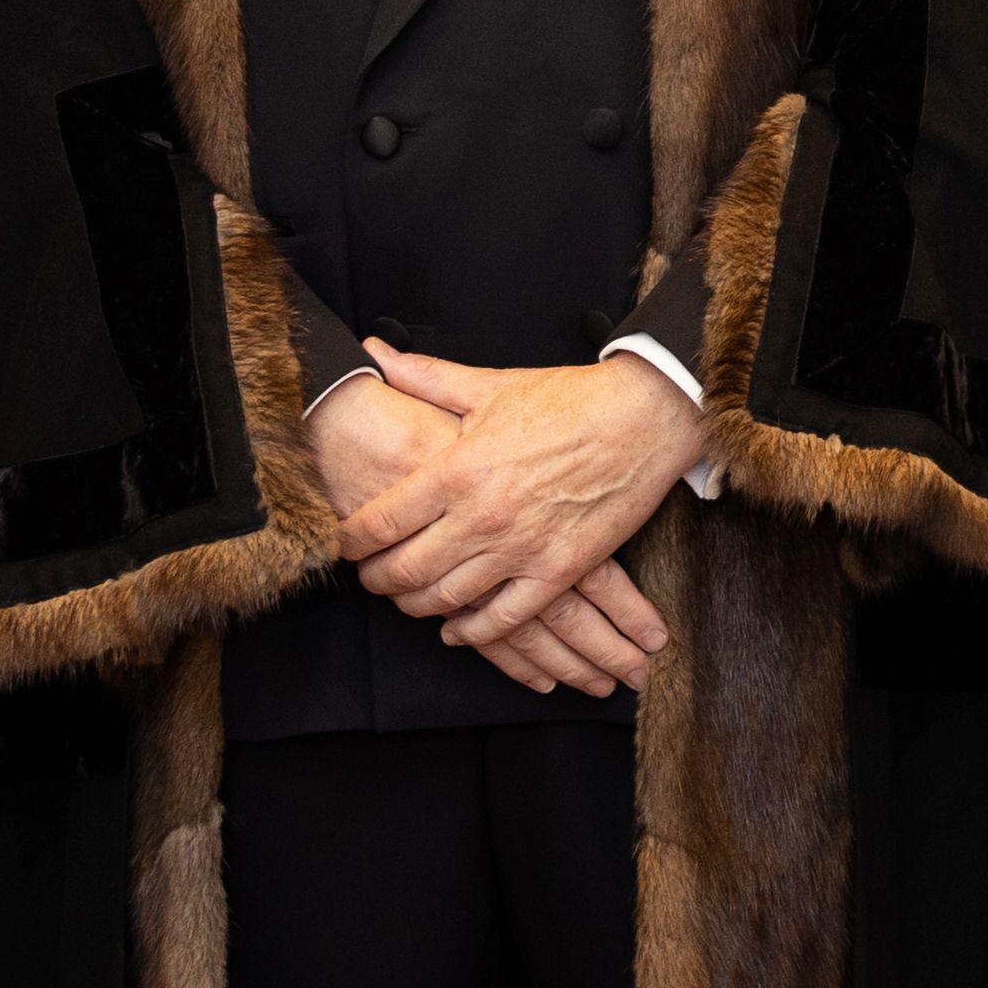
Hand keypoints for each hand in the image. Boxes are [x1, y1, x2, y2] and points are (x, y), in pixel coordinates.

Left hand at [324, 349, 692, 692]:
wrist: (643, 418)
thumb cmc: (568, 400)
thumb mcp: (490, 385)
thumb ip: (425, 377)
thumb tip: (376, 354)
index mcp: (456, 469)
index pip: (380, 522)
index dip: (351, 542)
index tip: (344, 545)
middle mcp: (481, 516)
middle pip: (404, 571)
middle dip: (377, 580)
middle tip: (370, 577)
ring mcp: (521, 548)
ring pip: (447, 600)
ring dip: (416, 607)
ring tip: (407, 599)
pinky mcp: (558, 571)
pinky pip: (504, 619)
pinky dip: (473, 632)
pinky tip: (457, 630)